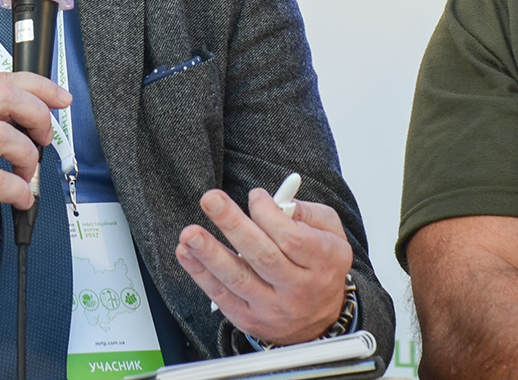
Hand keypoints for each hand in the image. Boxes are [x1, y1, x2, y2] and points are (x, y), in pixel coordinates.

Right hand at [0, 71, 71, 280]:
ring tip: (26, 174)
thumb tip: (24, 118)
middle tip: (44, 137)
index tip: (60, 97)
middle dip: (38, 114)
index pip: (0, 80)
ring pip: (4, 136)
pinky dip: (20, 191)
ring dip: (28, 156)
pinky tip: (20, 198)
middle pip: (5, 97)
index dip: (38, 85)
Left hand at [176, 187, 353, 345]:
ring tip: (190, 234)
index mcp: (321, 262)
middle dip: (233, 225)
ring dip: (210, 254)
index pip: (292, 238)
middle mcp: (297, 288)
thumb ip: (309, 212)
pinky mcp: (249, 318)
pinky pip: (221, 296)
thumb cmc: (321, 267)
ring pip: (238, 279)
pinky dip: (200, 274)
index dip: (269, 214)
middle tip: (211, 200)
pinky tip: (186, 253)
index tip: (255, 196)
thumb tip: (278, 201)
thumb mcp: (332, 234)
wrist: (320, 321)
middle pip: (263, 256)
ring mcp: (272, 306)